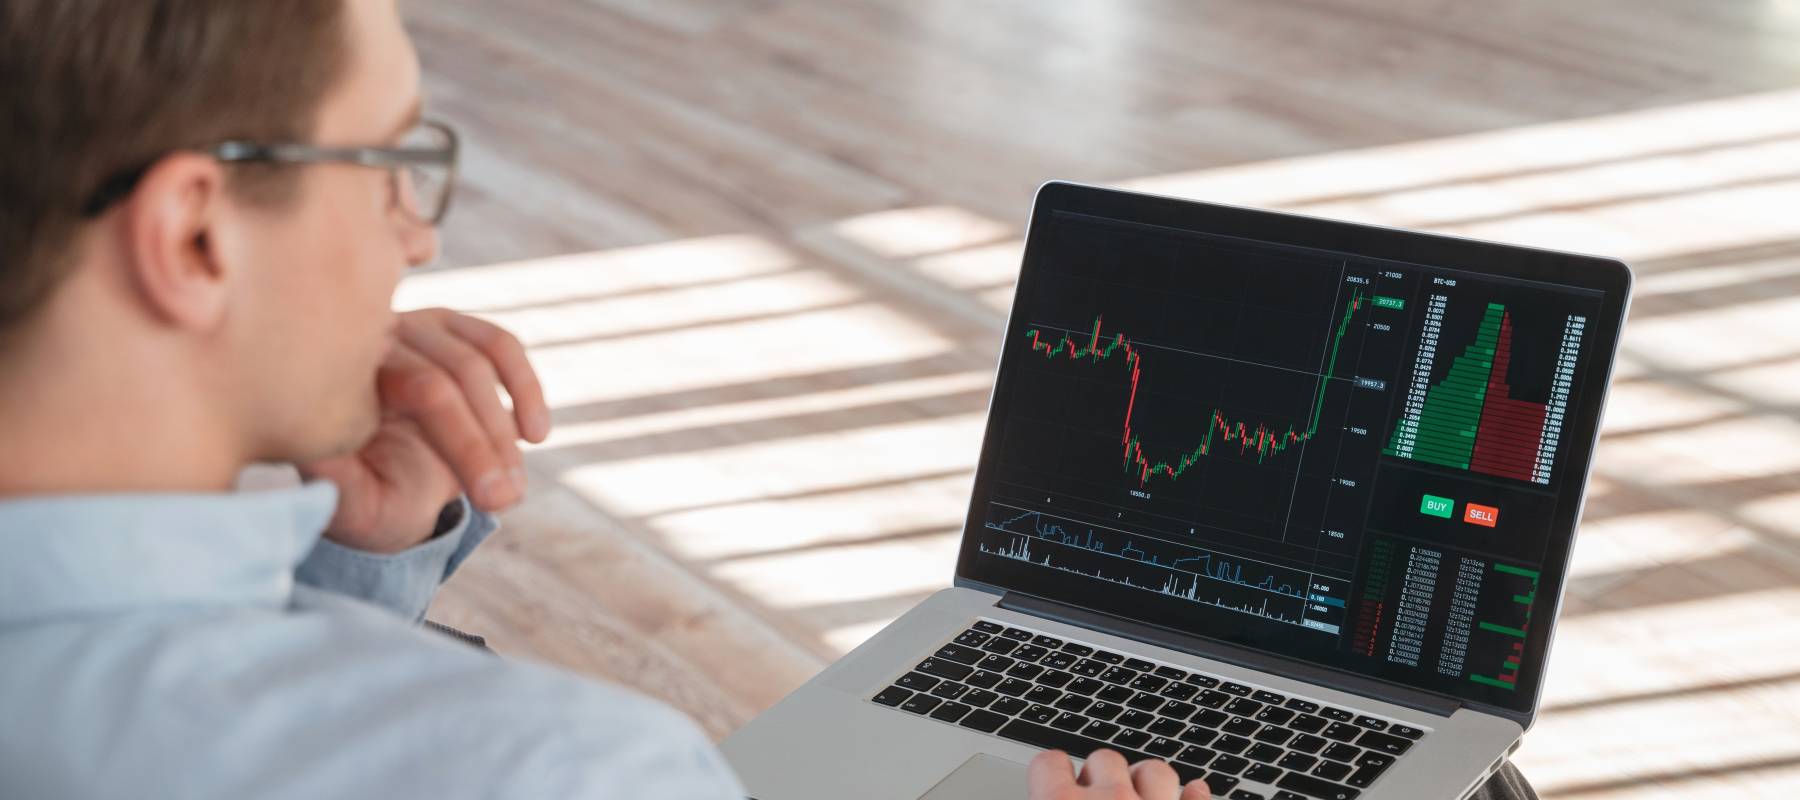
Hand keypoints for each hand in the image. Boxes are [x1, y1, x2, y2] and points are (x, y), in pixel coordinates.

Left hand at [299, 308, 549, 552]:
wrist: (391, 483)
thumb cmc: (368, 497)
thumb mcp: (352, 505)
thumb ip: (337, 483)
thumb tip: (327, 453)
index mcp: (344, 378)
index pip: (419, 390)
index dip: (467, 444)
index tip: (493, 500)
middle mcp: (375, 339)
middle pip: (450, 378)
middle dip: (486, 445)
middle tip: (505, 501)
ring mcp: (415, 327)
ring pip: (479, 364)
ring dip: (503, 431)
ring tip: (511, 490)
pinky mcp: (453, 326)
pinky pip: (502, 345)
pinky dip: (527, 390)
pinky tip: (534, 435)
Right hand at [1029, 750, 1210, 799]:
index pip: (1048, 763)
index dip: (1051, 774)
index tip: (1053, 784)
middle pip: (1104, 759)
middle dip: (1101, 776)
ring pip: (1156, 771)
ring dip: (1147, 781)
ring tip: (1140, 797)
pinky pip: (1197, 799)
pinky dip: (1195, 796)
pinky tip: (1194, 794)